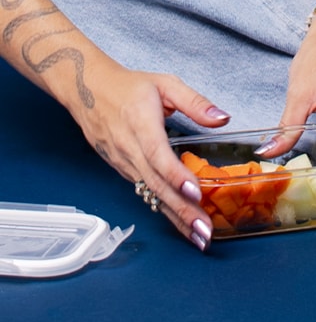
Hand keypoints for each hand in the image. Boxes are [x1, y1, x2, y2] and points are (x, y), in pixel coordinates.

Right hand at [71, 60, 229, 250]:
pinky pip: (145, 193)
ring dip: (175, 217)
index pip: (158, 155)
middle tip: (204, 231)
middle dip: (181, 210)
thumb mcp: (166, 84)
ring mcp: (124, 163)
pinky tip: (181, 224)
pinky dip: (164, 210)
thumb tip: (222, 118)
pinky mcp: (124, 170)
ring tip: (198, 237)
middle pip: (156, 184)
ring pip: (150, 194)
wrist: (87, 91)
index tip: (194, 192)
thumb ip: (195, 102)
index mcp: (141, 125)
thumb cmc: (129, 87)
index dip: (176, 175)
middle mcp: (130, 149)